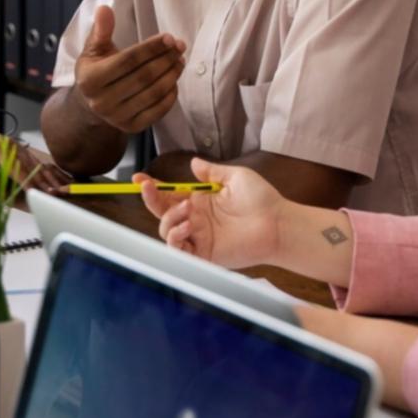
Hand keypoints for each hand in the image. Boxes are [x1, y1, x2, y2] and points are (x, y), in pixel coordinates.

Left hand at [0, 130, 70, 194]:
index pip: (17, 170)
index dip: (26, 182)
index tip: (35, 193)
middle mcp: (12, 148)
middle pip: (30, 168)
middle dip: (42, 182)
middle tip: (52, 195)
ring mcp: (18, 147)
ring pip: (35, 164)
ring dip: (46, 177)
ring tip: (57, 189)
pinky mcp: (21, 149)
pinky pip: (35, 161)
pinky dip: (44, 171)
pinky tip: (52, 178)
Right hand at [73, 6, 185, 133]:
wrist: (92, 105)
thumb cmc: (96, 70)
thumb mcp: (94, 49)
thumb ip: (101, 30)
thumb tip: (104, 9)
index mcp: (91, 80)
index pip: (128, 61)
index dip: (151, 48)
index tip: (169, 37)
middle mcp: (102, 102)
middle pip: (143, 77)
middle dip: (166, 59)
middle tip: (181, 46)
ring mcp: (117, 118)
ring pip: (153, 93)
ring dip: (172, 75)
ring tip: (180, 60)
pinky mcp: (131, 128)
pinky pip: (158, 111)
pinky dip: (170, 95)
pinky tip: (175, 80)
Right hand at [139, 158, 284, 268]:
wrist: (278, 223)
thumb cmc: (262, 199)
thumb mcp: (235, 177)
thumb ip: (212, 172)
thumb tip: (193, 163)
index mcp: (201, 202)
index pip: (169, 195)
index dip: (152, 188)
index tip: (139, 179)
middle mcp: (196, 220)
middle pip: (162, 213)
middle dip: (151, 200)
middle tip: (151, 189)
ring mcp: (199, 237)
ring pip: (166, 231)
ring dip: (168, 220)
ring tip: (186, 212)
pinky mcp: (205, 254)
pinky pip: (180, 251)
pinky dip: (176, 240)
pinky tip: (186, 228)